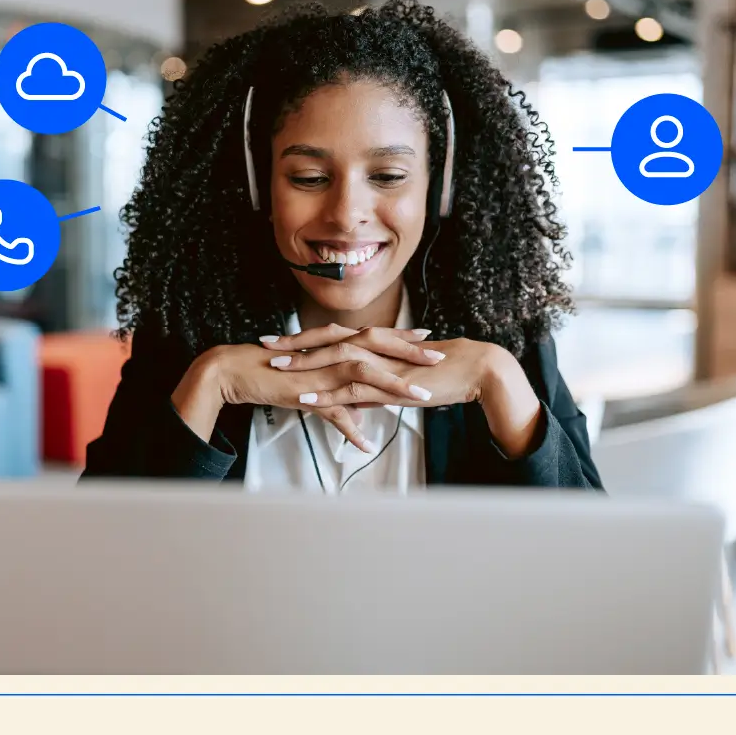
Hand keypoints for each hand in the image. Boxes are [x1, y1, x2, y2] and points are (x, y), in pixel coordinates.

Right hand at [204, 334, 434, 453]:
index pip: (374, 337)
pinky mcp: (305, 391)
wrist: (238, 371)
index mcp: (333, 346)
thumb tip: (360, 420)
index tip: (429, 340)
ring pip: (362, 374)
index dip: (402, 339)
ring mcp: (319, 372)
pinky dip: (351, 427)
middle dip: (410, 354)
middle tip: (439, 359)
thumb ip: (340, 401)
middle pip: (377, 348)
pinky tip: (367, 443)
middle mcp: (329, 353)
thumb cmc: (274, 373)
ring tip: (421, 397)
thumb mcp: (313, 385)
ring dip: (393, 385)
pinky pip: (332, 410)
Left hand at [277, 333, 544, 458]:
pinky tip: (307, 401)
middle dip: (293, 344)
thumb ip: (377, 379)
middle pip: (325, 342)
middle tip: (264, 346)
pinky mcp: (389, 384)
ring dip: (303, 366)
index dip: (303, 337)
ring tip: (276, 369)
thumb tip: (360, 392)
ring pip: (333, 362)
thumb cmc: (439, 372)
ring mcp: (380, 364)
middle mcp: (374, 345)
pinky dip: (327, 395)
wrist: (471, 370)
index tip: (278, 338)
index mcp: (376, 341)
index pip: (332, 335)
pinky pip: (351, 390)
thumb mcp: (400, 373)